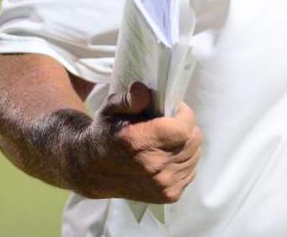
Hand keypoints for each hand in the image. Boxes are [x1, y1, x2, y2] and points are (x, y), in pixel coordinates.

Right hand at [69, 82, 202, 202]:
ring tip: (168, 141)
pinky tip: (167, 156)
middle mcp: (153, 167)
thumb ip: (130, 99)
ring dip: (186, 145)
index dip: (183, 114)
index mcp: (140, 143)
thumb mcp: (112, 109)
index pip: (184, 127)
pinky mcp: (168, 195)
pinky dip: (184, 161)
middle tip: (170, 124)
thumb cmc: (106, 133)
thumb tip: (143, 90)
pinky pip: (191, 170)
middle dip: (186, 127)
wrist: (92, 170)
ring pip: (194, 155)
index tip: (173, 110)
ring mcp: (162, 184)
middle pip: (193, 140)